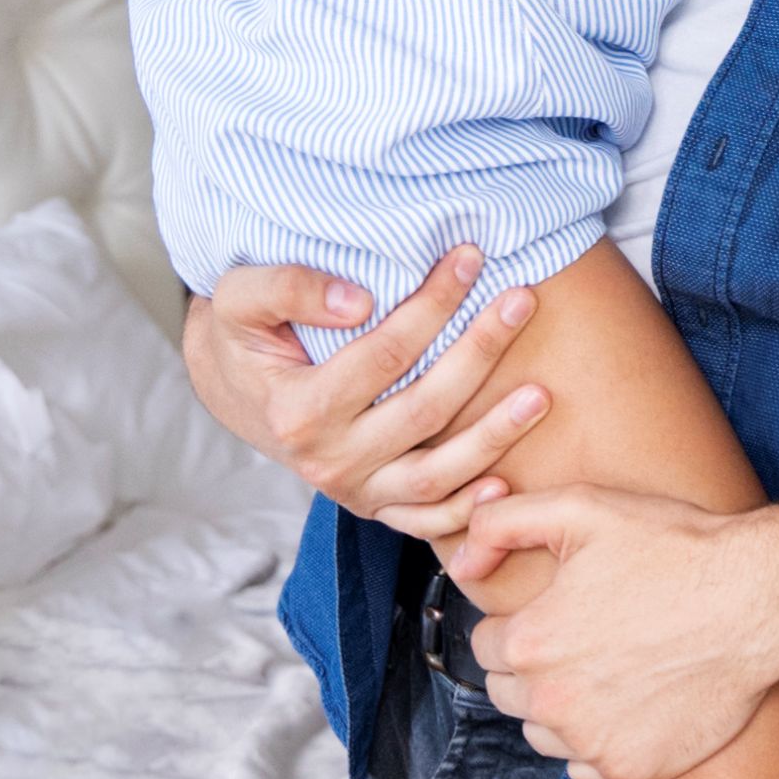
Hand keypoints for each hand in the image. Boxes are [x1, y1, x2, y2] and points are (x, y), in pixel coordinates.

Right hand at [179, 245, 550, 539]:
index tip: (471, 258)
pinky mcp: (374, 506)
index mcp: (297, 412)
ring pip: (435, 475)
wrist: (236, 386)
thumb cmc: (246, 334)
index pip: (383, 355)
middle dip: (479, 352)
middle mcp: (328, 460)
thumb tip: (359, 301)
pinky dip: (467, 510)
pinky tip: (508, 484)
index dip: (431, 305)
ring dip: (493, 437)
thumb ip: (288, 288)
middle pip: (423, 409)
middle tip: (521, 299)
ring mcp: (354, 489)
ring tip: (542, 394)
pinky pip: (425, 520)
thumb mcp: (241, 298)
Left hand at [453, 486, 778, 778]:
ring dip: (563, 706)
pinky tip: (635, 703)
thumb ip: (503, 523)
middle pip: (508, 692)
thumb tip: (461, 561)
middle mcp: (551, 701)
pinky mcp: (629, 768)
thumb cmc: (679, 548)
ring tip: (614, 666)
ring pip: (543, 732)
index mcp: (531, 641)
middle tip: (590, 634)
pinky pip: (586, 768)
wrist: (762, 597)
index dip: (522, 620)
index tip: (562, 607)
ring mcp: (590, 742)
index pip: (485, 645)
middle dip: (536, 665)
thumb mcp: (586, 507)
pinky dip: (601, 742)